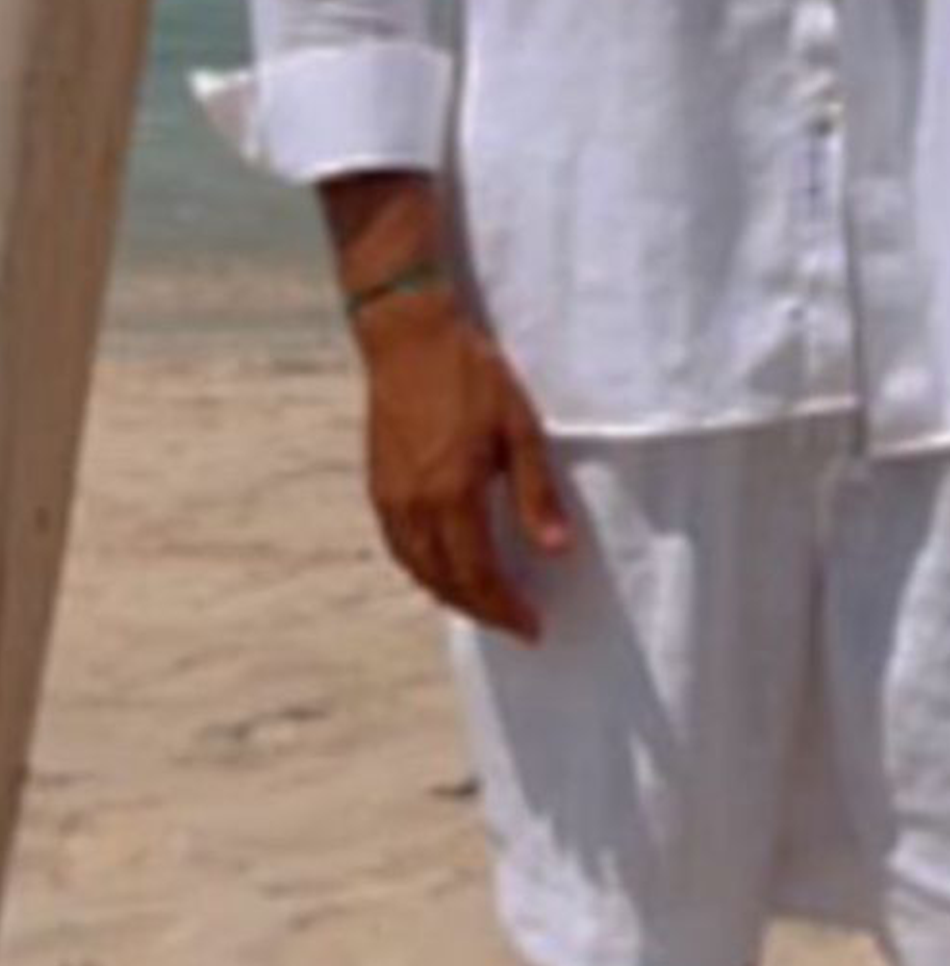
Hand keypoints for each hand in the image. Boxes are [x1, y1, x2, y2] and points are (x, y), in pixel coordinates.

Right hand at [358, 287, 576, 642]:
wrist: (409, 338)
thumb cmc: (472, 375)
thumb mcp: (520, 428)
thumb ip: (536, 493)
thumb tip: (555, 551)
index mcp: (454, 495)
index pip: (480, 575)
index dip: (506, 608)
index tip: (532, 627)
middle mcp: (416, 507)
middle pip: (446, 582)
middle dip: (481, 610)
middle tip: (513, 624)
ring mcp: (390, 498)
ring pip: (418, 570)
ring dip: (450, 595)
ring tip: (483, 603)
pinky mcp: (377, 486)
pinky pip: (400, 547)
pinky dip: (423, 570)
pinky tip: (443, 567)